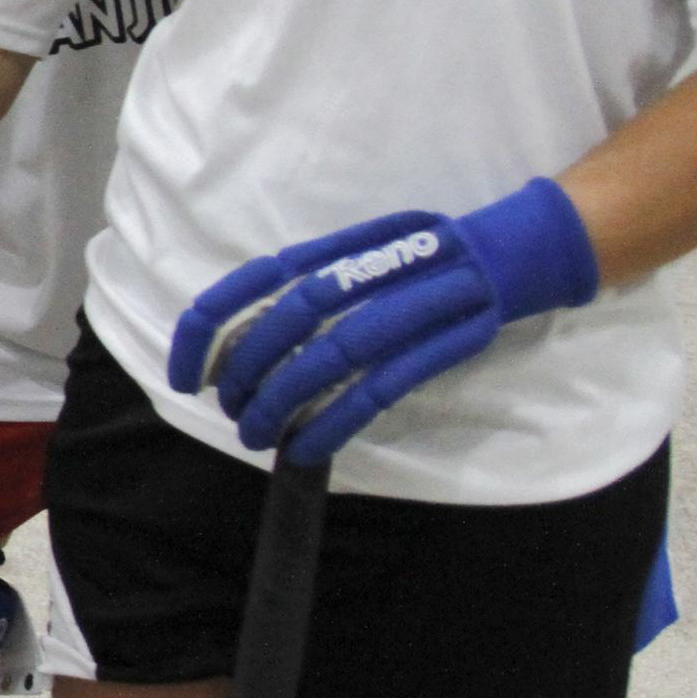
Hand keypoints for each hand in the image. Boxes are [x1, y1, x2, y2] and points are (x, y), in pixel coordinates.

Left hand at [167, 179, 600, 462]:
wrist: (512, 253)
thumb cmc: (421, 259)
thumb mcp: (360, 251)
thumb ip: (306, 280)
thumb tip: (241, 331)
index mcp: (341, 246)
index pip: (257, 279)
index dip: (211, 324)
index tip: (184, 372)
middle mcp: (372, 269)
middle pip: (292, 318)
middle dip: (248, 370)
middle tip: (230, 408)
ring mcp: (412, 306)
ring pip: (333, 357)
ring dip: (284, 403)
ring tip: (256, 436)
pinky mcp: (445, 346)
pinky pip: (379, 390)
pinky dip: (336, 423)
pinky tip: (306, 450)